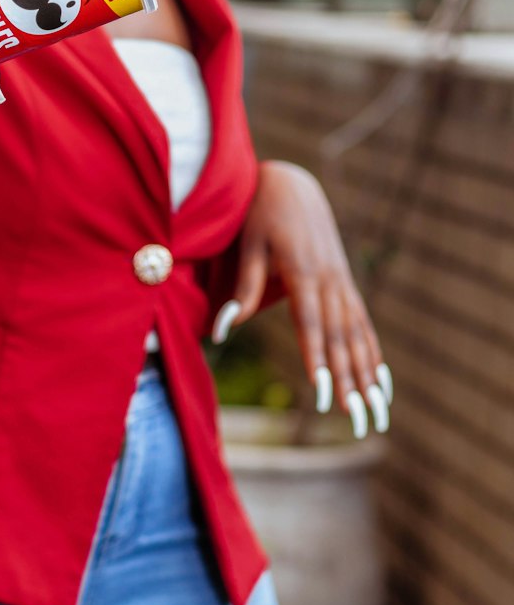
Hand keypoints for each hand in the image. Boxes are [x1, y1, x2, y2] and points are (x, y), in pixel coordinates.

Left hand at [211, 160, 392, 437]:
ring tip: (378, 414)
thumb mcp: (248, 245)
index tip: (324, 395)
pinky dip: (373, 354)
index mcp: (304, 272)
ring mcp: (342, 282)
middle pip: (340, 339)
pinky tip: (382, 383)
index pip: (311, 325)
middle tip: (358, 421)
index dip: (317, 360)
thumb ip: (243, 289)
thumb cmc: (261, 214)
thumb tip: (223, 331)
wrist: (291, 183)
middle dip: (349, 382)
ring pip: (358, 336)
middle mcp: (330, 280)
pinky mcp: (345, 283)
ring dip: (368, 377)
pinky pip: (363, 324)